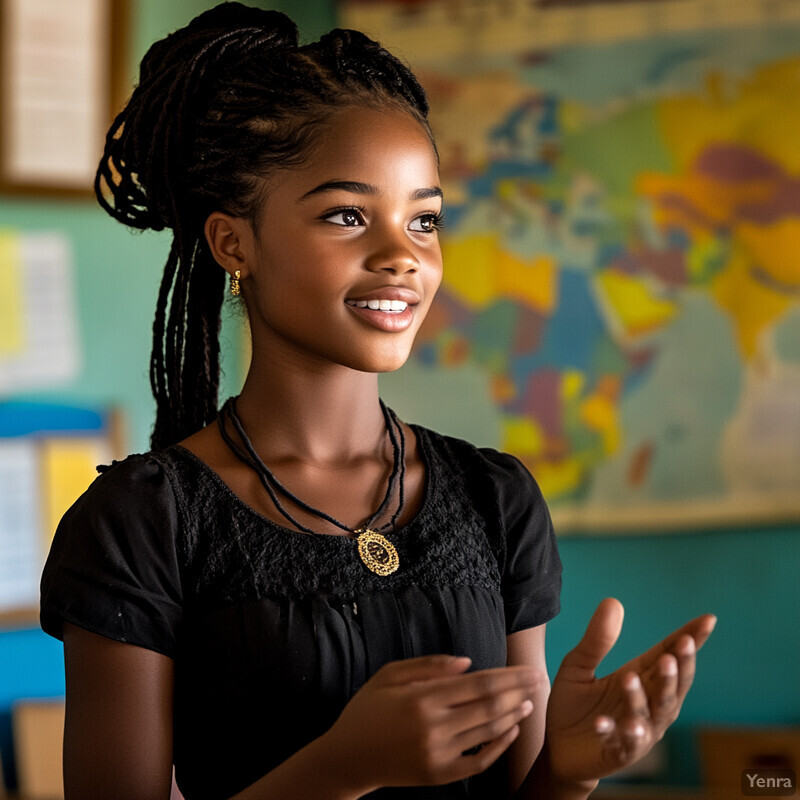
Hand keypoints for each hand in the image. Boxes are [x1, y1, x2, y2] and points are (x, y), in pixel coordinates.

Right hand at [322, 655, 543, 793]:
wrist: (349, 757)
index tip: (529, 669)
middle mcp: (434, 727)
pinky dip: (499, 746)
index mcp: (422, 698)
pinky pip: (479, 761)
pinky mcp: (440, 775)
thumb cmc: (368, 709)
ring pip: (488, 732)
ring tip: (530, 702)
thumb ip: (428, 666)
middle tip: (540, 681)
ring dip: (514, 716)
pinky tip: (510, 730)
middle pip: (490, 707)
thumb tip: (468, 664)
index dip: (509, 676)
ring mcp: (438, 754)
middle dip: (519, 692)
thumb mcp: (389, 675)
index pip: (478, 684)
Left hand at [544, 598, 715, 785]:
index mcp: (640, 677)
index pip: (669, 655)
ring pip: (649, 714)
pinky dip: (613, 732)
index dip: (690, 639)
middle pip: (668, 686)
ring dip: (642, 697)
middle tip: (678, 649)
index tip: (708, 620)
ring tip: (631, 678)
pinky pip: (619, 742)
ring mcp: (636, 731)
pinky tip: (603, 722)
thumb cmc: (574, 704)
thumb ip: (597, 639)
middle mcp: (646, 705)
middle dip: (674, 669)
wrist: (558, 747)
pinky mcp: (617, 752)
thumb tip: (614, 601)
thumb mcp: (579, 665)